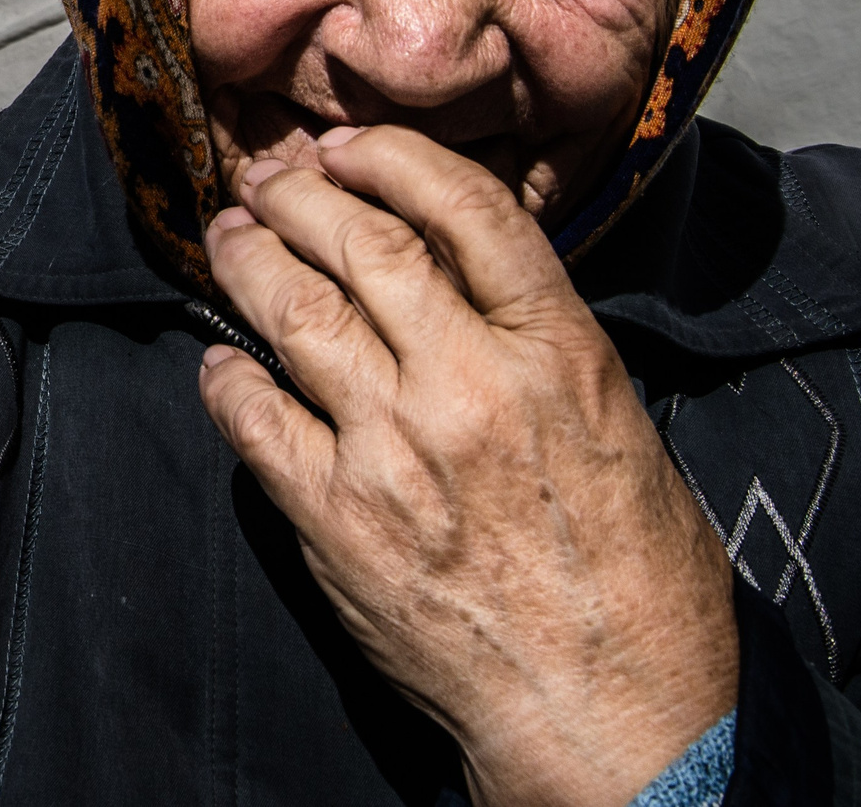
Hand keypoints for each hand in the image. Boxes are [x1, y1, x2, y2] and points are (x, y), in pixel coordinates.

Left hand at [196, 125, 734, 806]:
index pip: (465, 209)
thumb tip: (452, 271)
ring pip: (294, 312)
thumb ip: (536, 339)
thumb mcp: (618, 422)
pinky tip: (223, 360)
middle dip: (298, 194)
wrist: (615, 713)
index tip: (349, 146)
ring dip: (248, 261)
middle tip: (265, 180)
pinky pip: (253, 416)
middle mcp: (470, 385)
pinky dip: (228, 375)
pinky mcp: (336, 517)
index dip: (391, 158)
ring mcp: (394, 450)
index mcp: (558, 352)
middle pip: (361, 242)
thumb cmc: (637, 576)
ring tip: (230, 238)